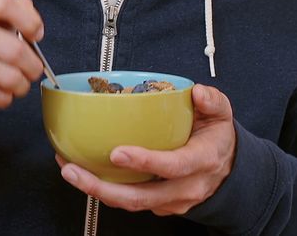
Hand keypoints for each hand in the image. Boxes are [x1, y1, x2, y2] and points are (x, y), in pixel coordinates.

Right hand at [0, 0, 45, 115]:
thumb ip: (14, 7)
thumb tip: (34, 28)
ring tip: (17, 81)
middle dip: (33, 65)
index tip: (37, 34)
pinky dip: (5, 97)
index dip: (29, 21)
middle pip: (13, 49)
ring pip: (8, 77)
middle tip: (33, 69)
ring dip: (21, 84)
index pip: (2, 3)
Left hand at [57, 84, 235, 215]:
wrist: (227, 168)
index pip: (173, 166)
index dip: (145, 162)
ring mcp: (171, 200)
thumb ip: (212, 101)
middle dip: (103, 187)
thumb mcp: (221, 115)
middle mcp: (185, 186)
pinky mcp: (158, 204)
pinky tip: (82, 171)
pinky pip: (129, 200)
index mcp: (201, 161)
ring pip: (130, 202)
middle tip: (73, 170)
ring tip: (69, 170)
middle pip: (141, 196)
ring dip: (96, 189)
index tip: (117, 153)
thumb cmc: (216, 139)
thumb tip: (198, 93)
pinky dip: (103, 189)